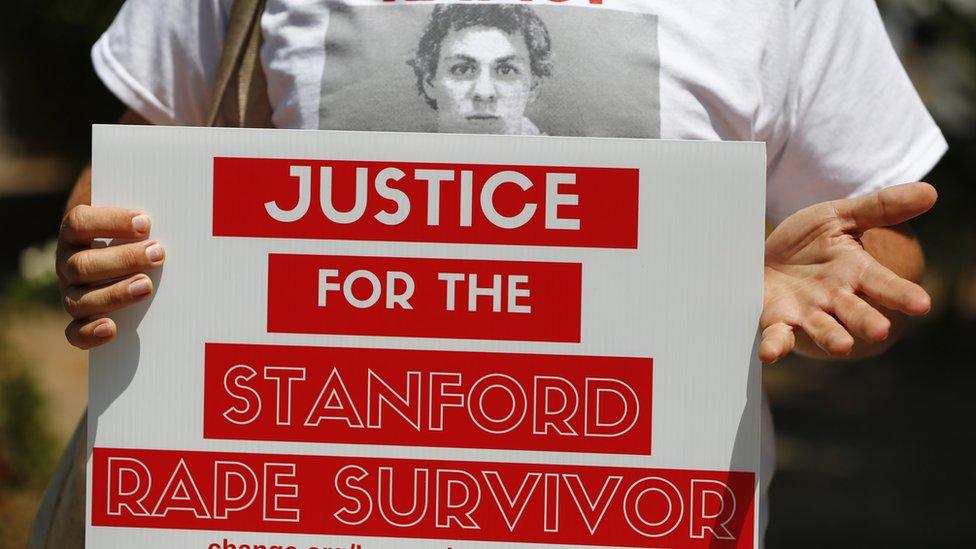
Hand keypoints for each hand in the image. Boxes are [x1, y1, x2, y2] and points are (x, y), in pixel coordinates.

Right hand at [57, 205, 164, 348]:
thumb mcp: (134, 207)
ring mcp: (72, 293)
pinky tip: (112, 329)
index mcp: (74, 232)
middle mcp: (68, 263)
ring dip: (114, 294)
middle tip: (158, 253)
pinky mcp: (82, 318)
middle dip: (123, 260)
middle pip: (83, 265)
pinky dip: (89, 334)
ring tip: (147, 286)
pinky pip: (74, 333)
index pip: (80, 223)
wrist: (122, 251)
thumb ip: (141, 200)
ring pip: (80, 299)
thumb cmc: (133, 227)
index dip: (110, 222)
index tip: (145, 222)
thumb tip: (172, 191)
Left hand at [759, 182, 936, 363]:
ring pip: (823, 328)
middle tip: (879, 331)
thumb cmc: (809, 242)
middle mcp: (835, 298)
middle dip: (867, 322)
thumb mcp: (840, 216)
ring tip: (842, 346)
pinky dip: (775, 345)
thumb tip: (930, 191)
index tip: (921, 304)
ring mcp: (807, 312)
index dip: (902, 294)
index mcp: (855, 272)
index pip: (884, 284)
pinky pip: (777, 336)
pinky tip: (770, 354)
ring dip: (832, 338)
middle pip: (855, 312)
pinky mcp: (778, 320)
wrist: (766, 258)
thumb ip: (880, 207)